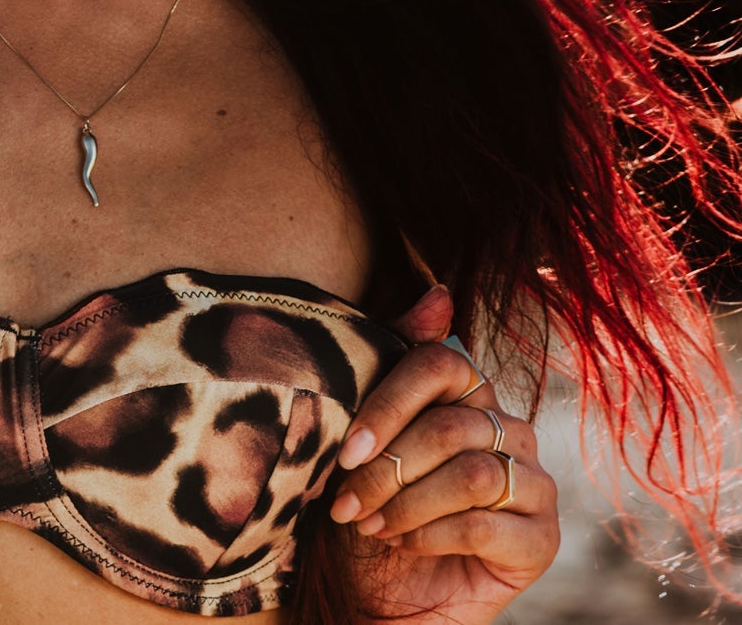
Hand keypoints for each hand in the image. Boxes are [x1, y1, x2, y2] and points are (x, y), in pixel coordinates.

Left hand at [327, 286, 559, 624]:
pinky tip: (406, 544)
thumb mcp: (360, 430)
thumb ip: (393, 356)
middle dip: (388, 468)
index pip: (439, 363)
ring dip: (408, 503)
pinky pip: (492, 523)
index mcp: (465, 393)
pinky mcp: (542, 541)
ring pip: (473, 473)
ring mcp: (532, 485)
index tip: (345, 449)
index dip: (389, 403)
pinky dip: (434, 534)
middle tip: (346, 501)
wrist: (372, 596)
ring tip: (373, 524)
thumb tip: (440, 293)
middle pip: (451, 425)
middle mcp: (506, 429)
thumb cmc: (362, 506)